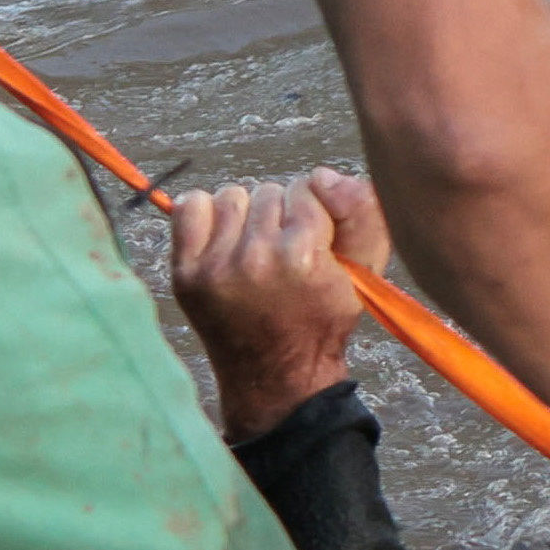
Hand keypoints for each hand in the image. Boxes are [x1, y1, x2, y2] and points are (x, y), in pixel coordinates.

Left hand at [165, 168, 378, 427]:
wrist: (277, 375)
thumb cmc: (321, 318)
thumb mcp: (362, 270)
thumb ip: (361, 213)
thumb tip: (323, 175)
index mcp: (302, 256)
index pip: (307, 190)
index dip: (313, 213)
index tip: (312, 243)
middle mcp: (256, 259)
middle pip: (269, 192)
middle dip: (280, 216)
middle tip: (282, 252)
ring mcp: (216, 266)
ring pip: (233, 196)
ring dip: (246, 216)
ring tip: (254, 249)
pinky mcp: (186, 273)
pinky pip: (189, 207)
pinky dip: (205, 216)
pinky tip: (222, 242)